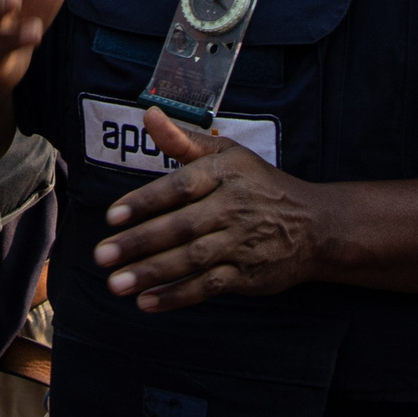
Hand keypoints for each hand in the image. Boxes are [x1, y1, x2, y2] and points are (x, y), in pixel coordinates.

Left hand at [93, 107, 332, 312]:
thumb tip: (149, 114)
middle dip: (139, 242)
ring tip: (116, 284)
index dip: (145, 201)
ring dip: (152, 273)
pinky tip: (147, 302)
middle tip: (102, 255)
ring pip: (191, 259)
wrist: (316, 225)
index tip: (112, 216)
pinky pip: (208, 286)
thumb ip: (184, 140)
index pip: (180, 186)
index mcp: (224, 174)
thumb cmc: (260, 186)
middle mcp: (233, 207)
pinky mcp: (249, 274)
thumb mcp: (228, 155)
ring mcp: (241, 243)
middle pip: (180, 226)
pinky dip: (177, 296)